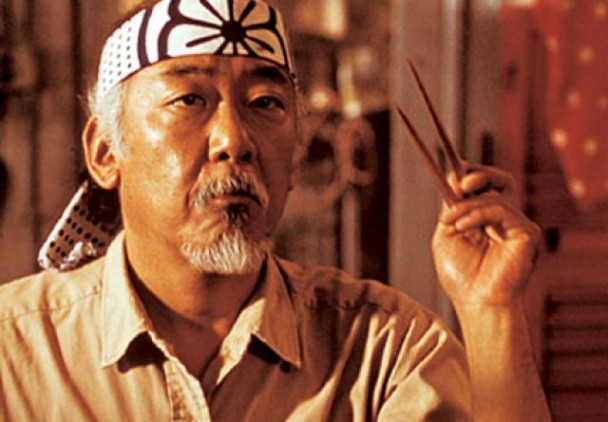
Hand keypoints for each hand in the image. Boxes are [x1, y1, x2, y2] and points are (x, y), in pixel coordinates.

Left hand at [431, 163, 540, 308]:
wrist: (476, 302)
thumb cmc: (460, 275)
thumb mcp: (447, 234)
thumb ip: (452, 206)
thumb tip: (455, 177)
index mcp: (487, 220)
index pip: (485, 186)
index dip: (472, 174)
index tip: (454, 171)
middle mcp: (505, 220)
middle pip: (501, 181)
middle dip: (480, 174)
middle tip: (462, 181)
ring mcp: (518, 226)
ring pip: (494, 197)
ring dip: (466, 205)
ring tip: (450, 221)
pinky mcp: (527, 233)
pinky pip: (501, 210)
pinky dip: (477, 214)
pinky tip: (462, 226)